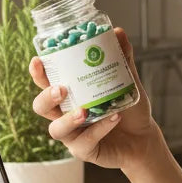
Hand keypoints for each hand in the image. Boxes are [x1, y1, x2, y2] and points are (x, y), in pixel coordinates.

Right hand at [30, 27, 157, 168]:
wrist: (143, 137)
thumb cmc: (128, 107)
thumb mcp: (127, 80)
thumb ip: (122, 58)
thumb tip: (118, 32)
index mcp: (69, 94)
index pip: (45, 82)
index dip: (38, 73)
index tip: (38, 60)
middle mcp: (64, 114)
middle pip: (41, 107)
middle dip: (46, 97)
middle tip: (61, 88)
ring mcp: (72, 134)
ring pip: (57, 129)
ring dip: (68, 119)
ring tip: (85, 110)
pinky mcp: (84, 150)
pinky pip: (84, 142)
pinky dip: (99, 129)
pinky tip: (113, 118)